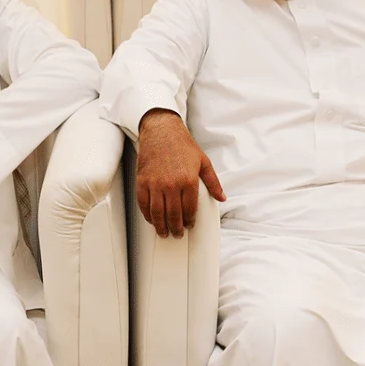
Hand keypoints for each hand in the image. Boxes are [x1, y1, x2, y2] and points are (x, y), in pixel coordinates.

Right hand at [135, 109, 224, 237]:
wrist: (162, 131)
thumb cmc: (182, 145)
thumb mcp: (203, 162)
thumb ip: (213, 182)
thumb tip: (222, 197)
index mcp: (188, 181)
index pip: (189, 209)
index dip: (189, 221)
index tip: (189, 225)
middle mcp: (171, 184)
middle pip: (173, 215)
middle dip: (176, 228)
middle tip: (176, 234)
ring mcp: (155, 184)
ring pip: (157, 213)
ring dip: (160, 226)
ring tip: (163, 232)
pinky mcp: (143, 181)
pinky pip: (143, 203)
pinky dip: (147, 214)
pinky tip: (151, 219)